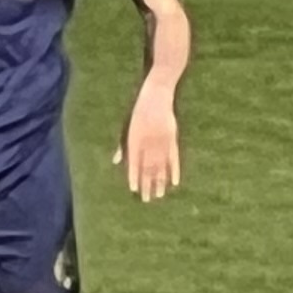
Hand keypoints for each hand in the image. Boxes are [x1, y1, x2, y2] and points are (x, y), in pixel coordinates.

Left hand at [119, 85, 179, 200]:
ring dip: (161, 181)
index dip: (135, 177)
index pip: (134, 164)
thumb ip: (123, 145)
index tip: (135, 191)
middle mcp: (148, 143)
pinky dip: (175, 169)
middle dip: (148, 184)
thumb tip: (117, 161)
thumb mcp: (127, 125)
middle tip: (148, 199)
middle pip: (149, 168)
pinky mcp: (173, 137)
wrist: (157, 93)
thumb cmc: (139, 109)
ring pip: (161, 165)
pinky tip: (175, 181)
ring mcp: (162, 141)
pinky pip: (175, 157)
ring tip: (160, 195)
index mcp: (135, 140)